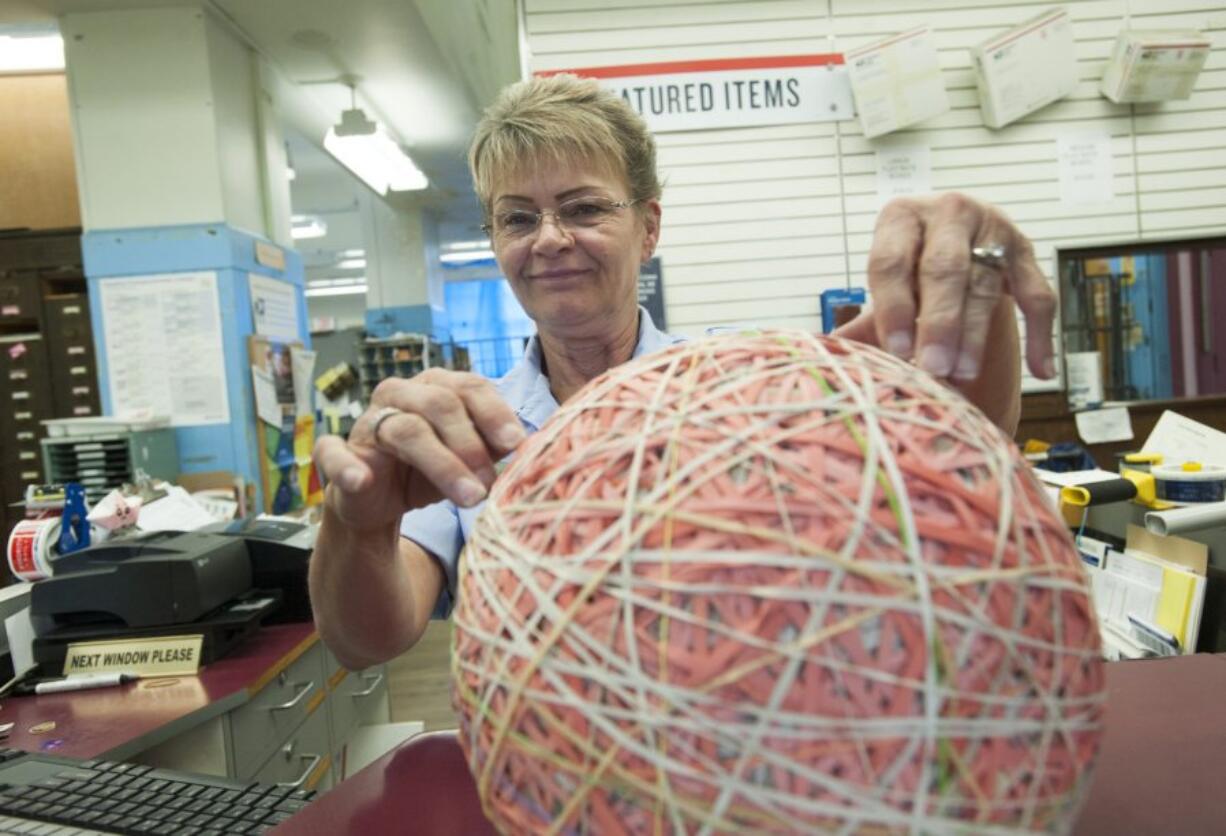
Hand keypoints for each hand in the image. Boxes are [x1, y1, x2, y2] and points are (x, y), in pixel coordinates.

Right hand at [312, 369, 524, 533]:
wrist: (378, 503)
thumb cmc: (429, 470)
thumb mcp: (468, 458)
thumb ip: (493, 445)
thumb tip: (525, 443)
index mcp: (435, 388)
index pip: (469, 387)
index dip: (494, 414)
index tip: (518, 445)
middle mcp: (400, 395)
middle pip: (440, 405)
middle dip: (471, 445)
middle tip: (492, 484)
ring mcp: (368, 423)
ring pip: (405, 431)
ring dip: (442, 465)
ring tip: (470, 498)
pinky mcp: (338, 453)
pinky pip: (333, 453)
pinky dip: (345, 467)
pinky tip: (361, 481)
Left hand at [842, 193, 1056, 382]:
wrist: (959, 236)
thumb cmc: (910, 267)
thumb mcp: (884, 282)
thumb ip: (860, 320)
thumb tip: (824, 358)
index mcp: (901, 217)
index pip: (892, 262)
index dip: (894, 308)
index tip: (897, 352)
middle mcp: (948, 213)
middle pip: (944, 270)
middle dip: (939, 323)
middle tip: (934, 368)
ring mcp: (992, 228)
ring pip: (986, 286)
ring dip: (975, 335)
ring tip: (963, 376)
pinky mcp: (1026, 250)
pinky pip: (1037, 295)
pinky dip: (1040, 334)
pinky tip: (1040, 371)